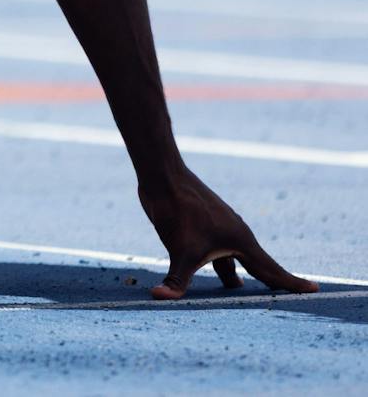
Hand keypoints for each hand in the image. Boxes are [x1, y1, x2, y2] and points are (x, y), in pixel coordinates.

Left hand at [138, 169, 318, 299]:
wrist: (163, 176)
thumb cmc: (177, 210)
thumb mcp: (180, 251)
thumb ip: (176, 280)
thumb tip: (160, 299)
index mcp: (241, 241)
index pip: (272, 270)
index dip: (292, 283)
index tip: (315, 289)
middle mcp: (235, 234)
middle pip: (257, 265)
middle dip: (269, 282)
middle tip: (288, 296)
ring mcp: (220, 227)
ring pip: (233, 258)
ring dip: (237, 274)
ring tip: (238, 290)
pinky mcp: (203, 223)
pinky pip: (218, 249)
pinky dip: (220, 263)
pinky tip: (213, 267)